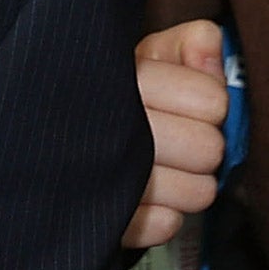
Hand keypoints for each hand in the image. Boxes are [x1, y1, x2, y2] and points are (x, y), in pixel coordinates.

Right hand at [122, 20, 228, 248]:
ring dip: (191, 184)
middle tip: (188, 141)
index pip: (210, 100)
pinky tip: (151, 198)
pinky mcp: (104, 221)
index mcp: (125, 77)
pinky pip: (165, 224)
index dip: (213, 103)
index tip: (199, 104)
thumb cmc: (121, 95)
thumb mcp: (150, 56)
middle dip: (205, 146)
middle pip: (207, 148)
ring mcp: (103, 176)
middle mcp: (110, 123)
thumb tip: (209, 45)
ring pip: (196, 192)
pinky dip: (166, 215)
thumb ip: (187, 45)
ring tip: (173, 170)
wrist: (55, 141)